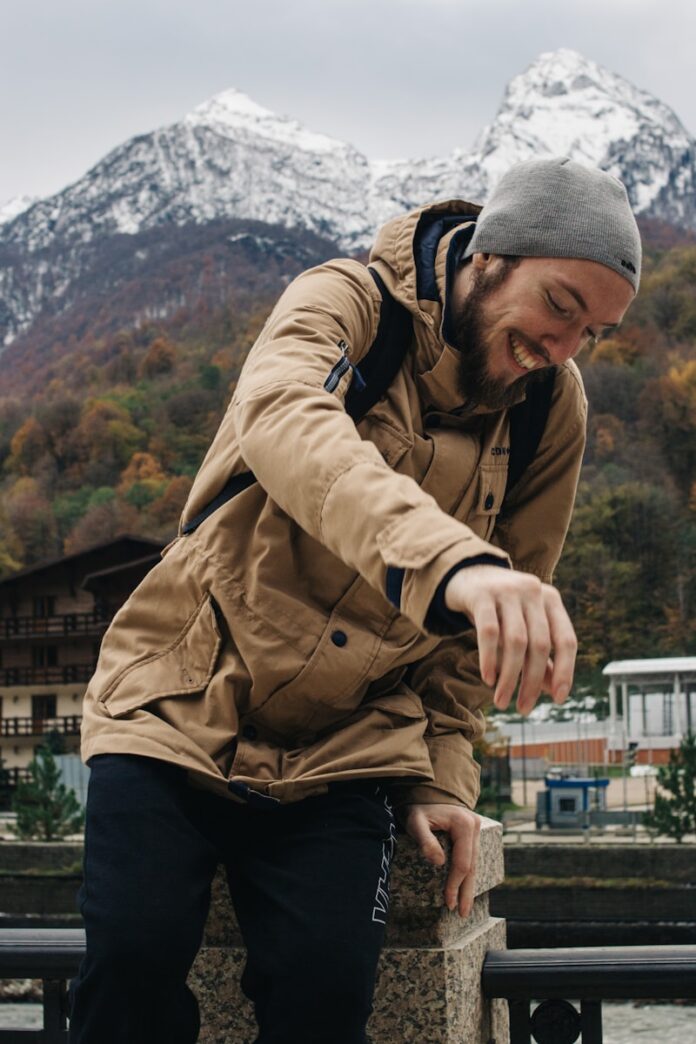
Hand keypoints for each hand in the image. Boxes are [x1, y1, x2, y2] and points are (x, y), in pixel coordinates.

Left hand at [403, 803, 480, 916]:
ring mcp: (475, 830)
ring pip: (474, 863)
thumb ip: (426, 841)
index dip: (455, 884)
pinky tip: (464, 889)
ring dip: (468, 886)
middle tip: (461, 913)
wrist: (423, 795)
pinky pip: (471, 858)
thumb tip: (439, 862)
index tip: (448, 902)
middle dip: (466, 891)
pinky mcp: (472, 834)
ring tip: (463, 908)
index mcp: (464, 824)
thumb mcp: (416, 823)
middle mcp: (474, 826)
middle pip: (472, 865)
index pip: (462, 862)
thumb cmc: (418, 810)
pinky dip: (467, 875)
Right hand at [444, 564, 576, 714]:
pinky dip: (490, 659)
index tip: (559, 700)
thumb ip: (540, 655)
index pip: (566, 640)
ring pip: (516, 642)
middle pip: (540, 645)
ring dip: (511, 677)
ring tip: (502, 700)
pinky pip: (488, 633)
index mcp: (550, 599)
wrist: (466, 574)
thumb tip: (555, 691)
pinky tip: (488, 678)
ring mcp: (507, 590)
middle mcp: (533, 591)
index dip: (565, 671)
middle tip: (523, 709)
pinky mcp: (481, 595)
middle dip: (533, 682)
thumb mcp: (525, 626)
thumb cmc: (501, 607)